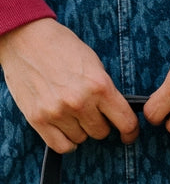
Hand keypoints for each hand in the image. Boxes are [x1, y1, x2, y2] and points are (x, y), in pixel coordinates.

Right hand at [0, 19, 138, 152]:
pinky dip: (65, 141)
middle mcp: (79, 101)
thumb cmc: (61, 47)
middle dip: (98, 123)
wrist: (25, 37)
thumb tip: (117, 114)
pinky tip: (64, 128)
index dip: (130, 132)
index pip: (126, 122)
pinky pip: (61, 146)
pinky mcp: (38, 118)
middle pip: (101, 132)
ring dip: (79, 129)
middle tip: (88, 110)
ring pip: (81, 139)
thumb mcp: (93, 64)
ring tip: (70, 110)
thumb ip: (106, 90)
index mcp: (99, 86)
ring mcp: (58, 112)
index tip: (128, 135)